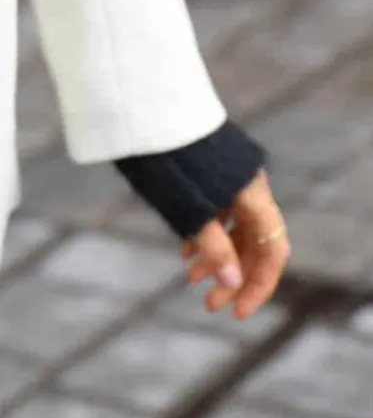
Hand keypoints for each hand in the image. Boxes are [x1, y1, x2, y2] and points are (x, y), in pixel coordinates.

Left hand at [181, 170, 288, 318]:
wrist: (144, 106)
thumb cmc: (167, 157)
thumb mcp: (189, 208)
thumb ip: (214, 246)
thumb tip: (232, 283)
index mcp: (253, 192)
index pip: (273, 250)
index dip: (258, 285)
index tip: (235, 311)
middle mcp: (249, 183)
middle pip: (255, 241)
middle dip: (234, 275)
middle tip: (208, 302)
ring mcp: (231, 175)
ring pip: (236, 227)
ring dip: (219, 256)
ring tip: (191, 276)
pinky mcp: (212, 169)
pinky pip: (220, 210)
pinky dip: (207, 233)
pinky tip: (186, 249)